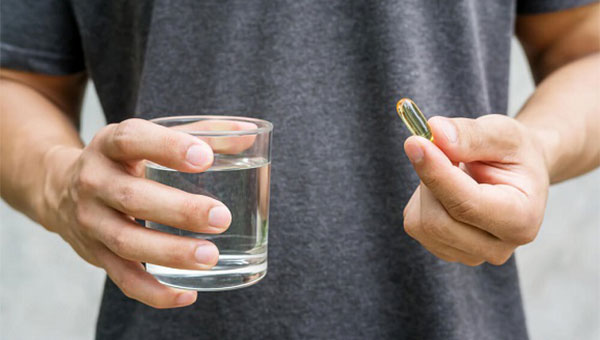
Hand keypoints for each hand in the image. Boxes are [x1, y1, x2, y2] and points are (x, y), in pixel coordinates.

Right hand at [40, 118, 240, 307]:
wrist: (61, 189)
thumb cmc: (124, 161)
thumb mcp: (149, 138)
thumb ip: (199, 134)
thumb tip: (250, 134)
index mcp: (110, 145)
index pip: (132, 140)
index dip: (168, 147)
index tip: (206, 158)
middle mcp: (94, 182)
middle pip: (132, 197)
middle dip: (179, 210)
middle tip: (222, 218)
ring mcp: (92, 221)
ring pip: (127, 242)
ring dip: (170, 252)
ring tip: (210, 256)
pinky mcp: (95, 254)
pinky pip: (123, 278)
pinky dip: (154, 292)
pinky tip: (188, 294)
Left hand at [402, 115, 548, 265]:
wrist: (517, 174)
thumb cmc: (513, 153)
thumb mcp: (502, 133)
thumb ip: (471, 135)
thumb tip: (436, 133)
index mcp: (522, 220)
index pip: (466, 205)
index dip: (436, 173)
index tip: (415, 142)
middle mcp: (498, 247)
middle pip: (438, 220)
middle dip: (430, 178)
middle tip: (440, 148)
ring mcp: (470, 255)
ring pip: (421, 223)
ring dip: (426, 187)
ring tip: (452, 170)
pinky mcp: (445, 251)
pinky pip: (415, 224)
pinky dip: (421, 200)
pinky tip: (444, 188)